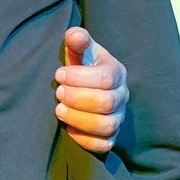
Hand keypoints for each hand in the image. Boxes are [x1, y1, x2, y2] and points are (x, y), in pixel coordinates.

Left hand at [54, 27, 128, 152]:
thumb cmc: (82, 66)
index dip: (79, 78)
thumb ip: (77, 41)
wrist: (86, 87)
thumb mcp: (80, 51)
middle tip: (58, 92)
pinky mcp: (111, 137)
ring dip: (78, 119)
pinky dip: (84, 139)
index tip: (59, 74)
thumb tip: (74, 34)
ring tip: (59, 110)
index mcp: (116, 72)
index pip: (106, 78)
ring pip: (106, 126)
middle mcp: (122, 96)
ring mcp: (118, 118)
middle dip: (77, 98)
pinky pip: (103, 145)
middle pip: (106, 103)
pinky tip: (68, 128)